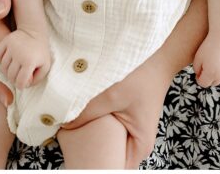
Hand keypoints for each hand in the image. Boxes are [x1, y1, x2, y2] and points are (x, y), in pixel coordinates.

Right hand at [0, 30, 49, 88]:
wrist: (36, 33)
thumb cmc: (40, 53)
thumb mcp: (44, 66)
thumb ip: (36, 79)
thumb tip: (24, 85)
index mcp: (30, 61)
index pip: (21, 81)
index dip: (21, 85)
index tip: (22, 84)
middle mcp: (20, 53)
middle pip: (11, 75)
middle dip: (14, 79)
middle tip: (17, 77)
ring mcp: (12, 46)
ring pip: (3, 67)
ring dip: (7, 71)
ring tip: (14, 69)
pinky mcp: (6, 41)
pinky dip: (0, 61)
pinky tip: (7, 61)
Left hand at [60, 50, 173, 167]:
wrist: (158, 57)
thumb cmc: (142, 76)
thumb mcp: (112, 95)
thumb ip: (85, 113)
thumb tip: (61, 124)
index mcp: (140, 145)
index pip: (113, 169)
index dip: (94, 167)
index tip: (77, 158)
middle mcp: (138, 142)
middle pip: (109, 160)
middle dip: (91, 155)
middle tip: (71, 146)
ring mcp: (133, 132)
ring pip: (108, 146)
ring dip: (93, 140)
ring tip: (76, 132)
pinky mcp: (128, 122)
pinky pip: (109, 134)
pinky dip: (97, 130)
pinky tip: (85, 121)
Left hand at [193, 35, 219, 87]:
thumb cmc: (208, 46)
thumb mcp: (197, 58)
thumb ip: (197, 70)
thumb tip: (200, 75)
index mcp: (210, 74)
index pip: (203, 84)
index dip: (199, 78)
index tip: (198, 70)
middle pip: (213, 83)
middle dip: (208, 77)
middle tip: (206, 66)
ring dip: (216, 74)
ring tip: (213, 63)